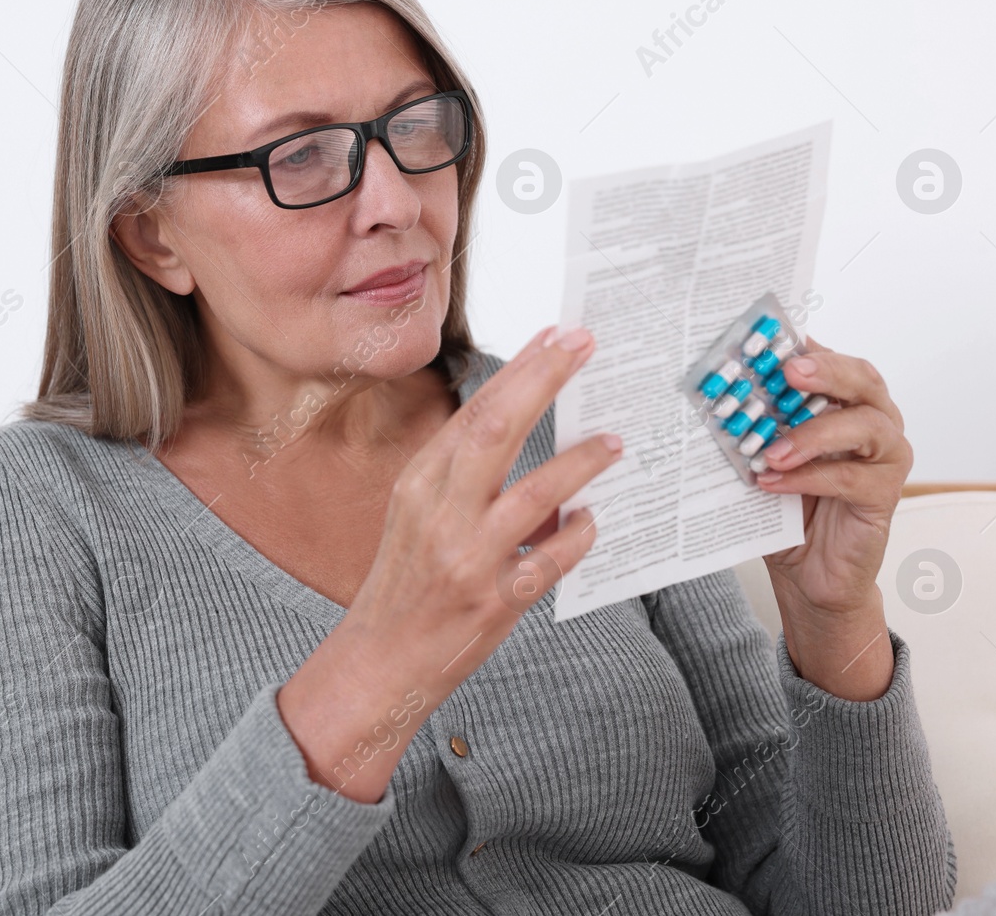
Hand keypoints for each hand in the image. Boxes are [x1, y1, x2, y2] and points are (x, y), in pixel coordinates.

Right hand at [349, 322, 623, 685]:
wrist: (381, 660)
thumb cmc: (406, 581)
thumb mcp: (416, 513)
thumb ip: (461, 472)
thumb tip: (520, 420)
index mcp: (418, 483)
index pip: (473, 411)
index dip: (519, 370)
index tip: (554, 336)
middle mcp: (439, 513)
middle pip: (495, 429)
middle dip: (544, 380)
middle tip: (584, 346)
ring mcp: (468, 557)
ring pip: (535, 494)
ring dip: (581, 462)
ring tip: (613, 442)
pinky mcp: (495, 600)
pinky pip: (552, 558)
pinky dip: (578, 534)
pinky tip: (592, 520)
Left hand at [752, 336, 911, 697]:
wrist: (808, 571)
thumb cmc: (787, 505)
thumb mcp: (764, 454)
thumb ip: (757, 422)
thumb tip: (718, 389)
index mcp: (844, 401)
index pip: (831, 359)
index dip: (805, 345)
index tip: (770, 339)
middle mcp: (875, 420)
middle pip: (863, 379)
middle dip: (827, 370)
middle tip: (789, 373)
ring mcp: (886, 457)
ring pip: (865, 426)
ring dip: (813, 433)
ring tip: (771, 451)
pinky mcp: (885, 495)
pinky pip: (851, 478)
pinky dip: (809, 478)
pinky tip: (773, 482)